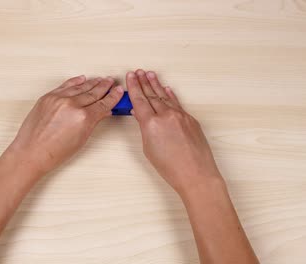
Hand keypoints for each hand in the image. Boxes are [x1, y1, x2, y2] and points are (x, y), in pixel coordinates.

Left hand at [8, 75, 123, 174]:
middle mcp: (72, 105)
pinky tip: (82, 79)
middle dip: (104, 87)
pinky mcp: (48, 97)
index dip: (113, 97)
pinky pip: (65, 85)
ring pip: (80, 87)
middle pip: (93, 93)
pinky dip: (75, 82)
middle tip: (111, 82)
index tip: (119, 92)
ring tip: (100, 80)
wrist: (31, 152)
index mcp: (83, 117)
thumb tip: (101, 112)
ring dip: (92, 83)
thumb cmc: (54, 152)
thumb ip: (93, 122)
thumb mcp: (81, 139)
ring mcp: (58, 99)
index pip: (104, 104)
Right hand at [127, 70, 222, 194]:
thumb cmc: (171, 167)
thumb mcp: (149, 149)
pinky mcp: (191, 120)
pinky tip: (166, 89)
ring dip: (156, 85)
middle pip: (151, 95)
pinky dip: (170, 95)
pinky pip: (177, 103)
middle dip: (143, 82)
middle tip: (138, 72)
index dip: (134, 87)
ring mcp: (180, 116)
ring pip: (165, 96)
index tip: (130, 77)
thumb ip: (145, 129)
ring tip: (150, 74)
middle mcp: (166, 116)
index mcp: (151, 124)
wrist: (196, 174)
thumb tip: (142, 117)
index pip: (139, 100)